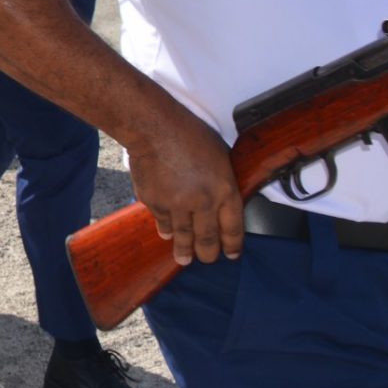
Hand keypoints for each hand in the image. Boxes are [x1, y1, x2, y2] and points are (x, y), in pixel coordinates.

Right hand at [126, 107, 242, 265]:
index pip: (233, 228)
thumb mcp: (220, 155)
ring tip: (184, 260)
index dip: (232, 244)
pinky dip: (165, 228)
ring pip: (183, 236)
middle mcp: (203, 203)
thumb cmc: (189, 133)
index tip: (231, 254)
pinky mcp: (155, 203)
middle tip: (207, 259)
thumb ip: (222, 181)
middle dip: (208, 253)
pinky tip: (167, 233)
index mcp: (224, 190)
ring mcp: (177, 206)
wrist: (154, 128)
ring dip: (184, 251)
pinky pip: (162, 221)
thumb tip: (221, 197)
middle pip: (208, 239)